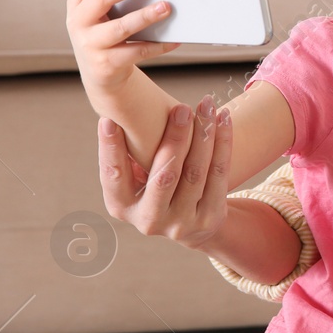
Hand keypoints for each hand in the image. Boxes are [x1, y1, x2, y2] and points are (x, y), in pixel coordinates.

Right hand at [65, 0, 178, 95]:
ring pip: (120, 28)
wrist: (101, 74)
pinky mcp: (107, 64)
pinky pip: (137, 52)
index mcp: (78, 4)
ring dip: (145, 16)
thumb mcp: (103, 13)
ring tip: (166, 7)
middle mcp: (79, 23)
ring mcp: (91, 45)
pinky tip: (175, 38)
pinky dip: (158, 45)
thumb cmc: (107, 33)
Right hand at [99, 94, 232, 248]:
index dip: (110, 148)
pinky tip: (223, 119)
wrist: (193, 225)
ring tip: (206, 106)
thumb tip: (118, 112)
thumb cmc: (156, 187)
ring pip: (195, 172)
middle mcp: (149, 219)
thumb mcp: (136, 178)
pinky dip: (223, 143)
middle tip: (181, 108)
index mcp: (121, 206)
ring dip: (203, 134)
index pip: (113, 175)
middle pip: (164, 175)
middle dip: (174, 138)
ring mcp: (181, 222)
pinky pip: (219, 174)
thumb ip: (129, 153)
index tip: (109, 120)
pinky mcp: (210, 217)